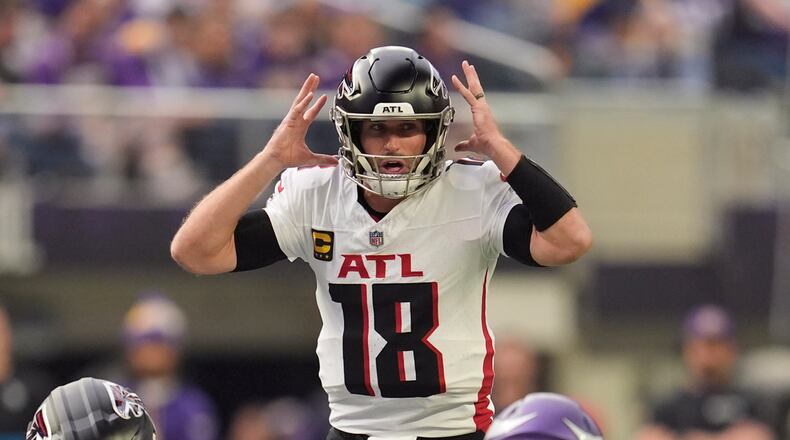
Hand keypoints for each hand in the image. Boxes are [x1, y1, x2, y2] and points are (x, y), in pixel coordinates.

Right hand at [263, 73, 337, 169]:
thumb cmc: (288, 158)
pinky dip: (304, 102)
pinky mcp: (288, 122)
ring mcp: (292, 119)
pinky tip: (310, 95)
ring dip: (307, 89)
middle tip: (315, 77)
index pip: (311, 112)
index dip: (317, 104)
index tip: (324, 96)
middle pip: (304, 100)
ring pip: (300, 100)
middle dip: (310, 88)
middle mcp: (296, 120)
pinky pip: (297, 109)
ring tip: (312, 78)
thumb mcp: (311, 158)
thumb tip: (335, 161)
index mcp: (300, 127)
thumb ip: (323, 159)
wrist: (277, 160)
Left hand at [451, 60, 520, 174]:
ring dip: (469, 75)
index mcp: (482, 112)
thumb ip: (463, 144)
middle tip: (467, 65)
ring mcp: (481, 106)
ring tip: (465, 64)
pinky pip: (468, 94)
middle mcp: (483, 107)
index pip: (475, 96)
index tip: (469, 79)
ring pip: (474, 86)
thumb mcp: (471, 143)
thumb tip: (458, 147)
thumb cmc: (486, 144)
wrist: (493, 144)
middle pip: (476, 87)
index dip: (471, 87)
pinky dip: (461, 86)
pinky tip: (455, 78)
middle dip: (471, 75)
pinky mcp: (478, 107)